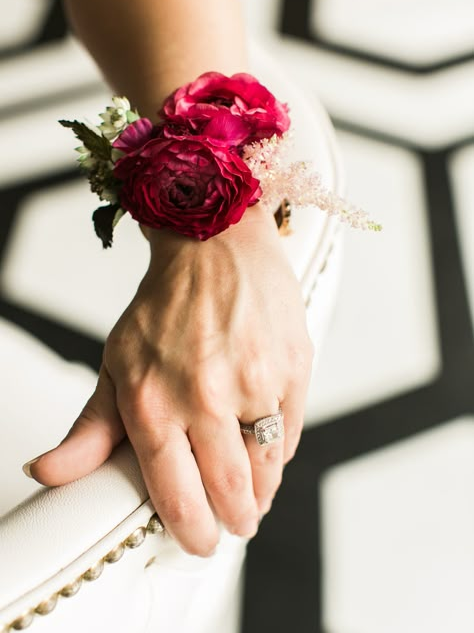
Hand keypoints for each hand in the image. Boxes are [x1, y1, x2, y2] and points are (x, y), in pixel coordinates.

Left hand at [27, 204, 313, 555]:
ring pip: (266, 472)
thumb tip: (47, 472)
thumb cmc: (166, 305)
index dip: (192, 530)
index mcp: (153, 400)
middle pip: (229, 493)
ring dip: (261, 494)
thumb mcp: (118, 363)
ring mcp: (254, 381)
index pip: (175, 493)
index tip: (201, 540)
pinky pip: (288, 434)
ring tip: (254, 496)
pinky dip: (277, 452)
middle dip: (234, 521)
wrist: (216, 246)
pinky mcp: (292, 368)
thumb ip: (91, 428)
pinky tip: (265, 449)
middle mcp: (204, 396)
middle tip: (234, 524)